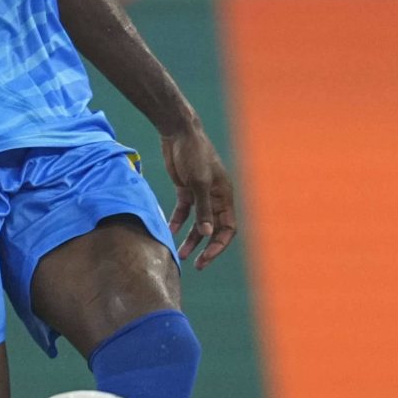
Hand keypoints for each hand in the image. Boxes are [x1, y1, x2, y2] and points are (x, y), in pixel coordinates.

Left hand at [162, 121, 236, 268]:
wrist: (179, 133)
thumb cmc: (194, 154)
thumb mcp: (199, 183)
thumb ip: (203, 209)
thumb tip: (207, 234)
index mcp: (225, 196)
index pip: (228, 228)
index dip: (219, 245)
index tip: (207, 257)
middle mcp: (215, 198)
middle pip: (214, 229)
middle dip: (206, 247)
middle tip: (196, 264)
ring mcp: (200, 194)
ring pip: (198, 224)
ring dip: (191, 239)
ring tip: (180, 254)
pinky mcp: (185, 190)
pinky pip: (184, 212)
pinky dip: (178, 223)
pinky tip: (169, 232)